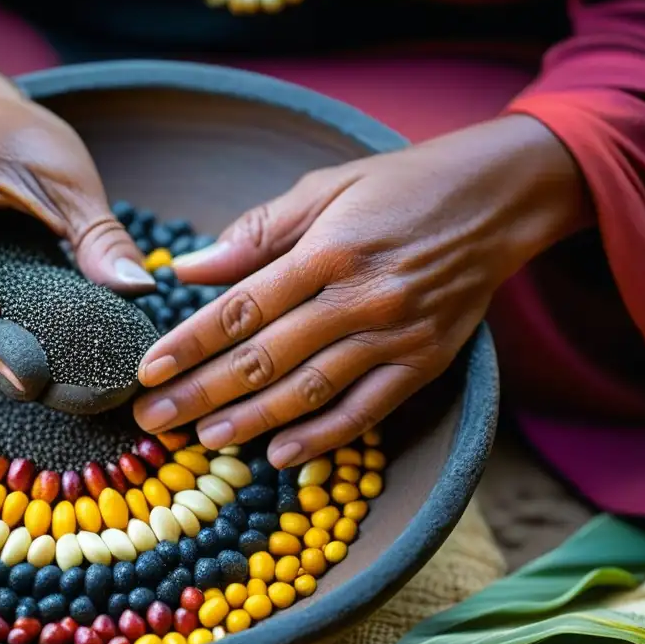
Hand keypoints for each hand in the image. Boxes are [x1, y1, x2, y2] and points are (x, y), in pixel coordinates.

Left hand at [133, 115, 587, 467]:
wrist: (497, 199)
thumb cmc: (401, 187)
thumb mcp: (326, 189)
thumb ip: (258, 233)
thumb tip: (188, 267)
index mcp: (327, 252)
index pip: (241, 308)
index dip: (189, 343)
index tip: (147, 371)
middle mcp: (358, 300)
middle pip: (264, 358)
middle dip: (201, 393)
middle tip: (153, 419)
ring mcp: (394, 337)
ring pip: (308, 391)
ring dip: (251, 421)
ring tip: (203, 441)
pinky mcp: (423, 363)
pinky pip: (366, 411)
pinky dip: (323, 437)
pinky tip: (281, 456)